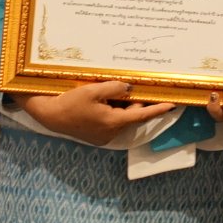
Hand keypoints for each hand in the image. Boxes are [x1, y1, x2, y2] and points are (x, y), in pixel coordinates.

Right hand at [18, 79, 173, 145]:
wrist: (49, 115)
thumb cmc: (70, 102)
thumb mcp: (94, 90)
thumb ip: (115, 87)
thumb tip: (129, 88)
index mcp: (113, 122)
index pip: (142, 114)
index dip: (158, 109)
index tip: (173, 105)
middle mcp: (111, 132)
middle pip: (131, 115)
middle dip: (134, 102)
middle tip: (133, 86)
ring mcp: (103, 136)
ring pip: (121, 118)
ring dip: (122, 106)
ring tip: (114, 91)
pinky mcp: (96, 135)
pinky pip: (111, 122)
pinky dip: (113, 111)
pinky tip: (104, 100)